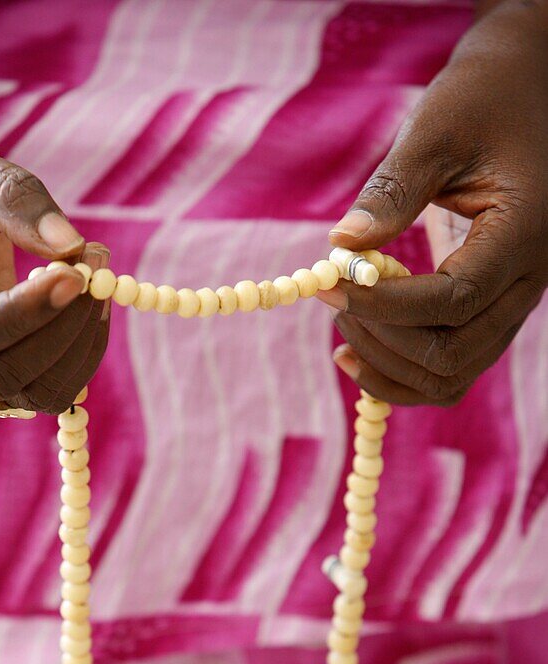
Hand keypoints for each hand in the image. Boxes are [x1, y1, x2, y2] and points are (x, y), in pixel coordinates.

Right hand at [0, 114, 109, 413]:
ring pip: (23, 392)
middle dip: (59, 332)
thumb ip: (15, 200)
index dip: (21, 316)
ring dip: (74, 349)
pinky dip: (71, 352)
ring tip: (95, 280)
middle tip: (95, 270)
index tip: (73, 275)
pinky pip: (34, 381)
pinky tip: (84, 301)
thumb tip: (75, 248)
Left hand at [317, 1, 547, 405]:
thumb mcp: (434, 132)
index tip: (328, 286)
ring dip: (388, 366)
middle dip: (382, 339)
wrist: (519, 98)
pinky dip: (401, 374)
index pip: (451, 300)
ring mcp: (509, 304)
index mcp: (521, 234)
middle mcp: (525, 282)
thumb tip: (342, 245)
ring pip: (451, 375)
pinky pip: (449, 369)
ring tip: (342, 327)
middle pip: (452, 354)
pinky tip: (355, 354)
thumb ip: (392, 191)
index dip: (383, 305)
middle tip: (333, 299)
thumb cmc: (479, 104)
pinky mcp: (487, 312)